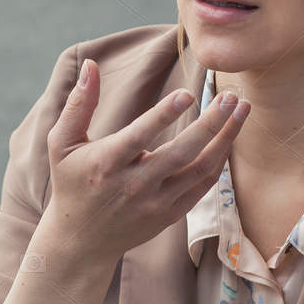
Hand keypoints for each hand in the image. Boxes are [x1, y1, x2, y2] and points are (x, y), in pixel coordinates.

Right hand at [39, 58, 248, 265]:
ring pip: (199, 170)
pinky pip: (202, 186)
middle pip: (180, 153)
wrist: (81, 239)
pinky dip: (219, 162)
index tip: (189, 94)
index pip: (139, 136)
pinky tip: (229, 137)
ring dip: (225, 139)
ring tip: (241, 110)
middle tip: (231, 97)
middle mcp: (133, 185)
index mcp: (106, 163)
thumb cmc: (71, 182)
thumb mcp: (61, 143)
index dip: (164, 115)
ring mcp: (155, 202)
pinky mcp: (170, 214)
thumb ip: (79, 104)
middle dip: (211, 124)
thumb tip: (91, 64)